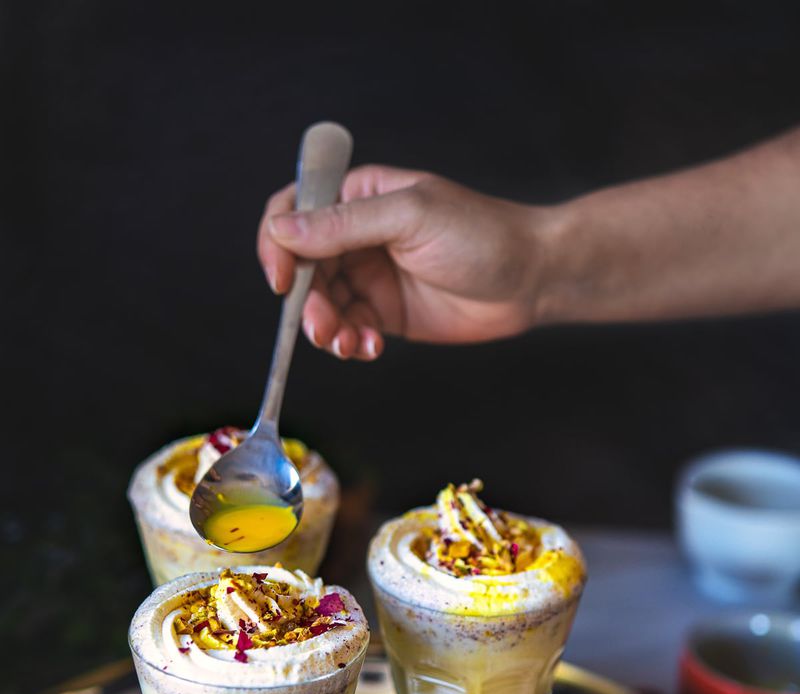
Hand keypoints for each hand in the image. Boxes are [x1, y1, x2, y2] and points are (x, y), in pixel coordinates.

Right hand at [257, 165, 542, 360]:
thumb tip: (282, 229)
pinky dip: (350, 343)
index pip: (293, 212)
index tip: (281, 281)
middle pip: (301, 268)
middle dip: (305, 303)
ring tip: (350, 344)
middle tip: (324, 328)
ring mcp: (370, 276)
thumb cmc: (481, 234)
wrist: (530, 279)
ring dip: (326, 329)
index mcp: (358, 196)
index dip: (277, 244)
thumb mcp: (410, 218)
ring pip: (321, 305)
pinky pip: (348, 329)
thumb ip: (345, 224)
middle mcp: (357, 235)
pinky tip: (371, 348)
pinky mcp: (385, 313)